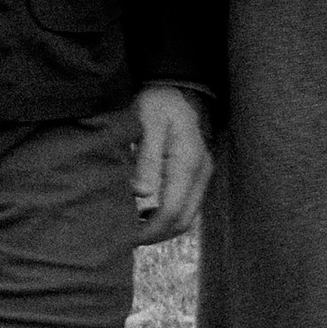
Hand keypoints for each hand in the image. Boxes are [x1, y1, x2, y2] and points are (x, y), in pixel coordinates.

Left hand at [129, 84, 215, 247]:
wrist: (180, 88)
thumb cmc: (160, 102)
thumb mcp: (147, 122)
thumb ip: (146, 158)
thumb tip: (140, 193)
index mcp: (187, 163)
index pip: (171, 212)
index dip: (148, 230)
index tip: (124, 235)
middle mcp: (200, 174)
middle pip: (182, 222)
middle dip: (155, 235)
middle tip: (126, 238)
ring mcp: (202, 176)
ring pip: (186, 217)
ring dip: (162, 228)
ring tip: (133, 227)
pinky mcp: (197, 175)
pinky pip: (186, 206)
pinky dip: (167, 216)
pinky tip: (146, 213)